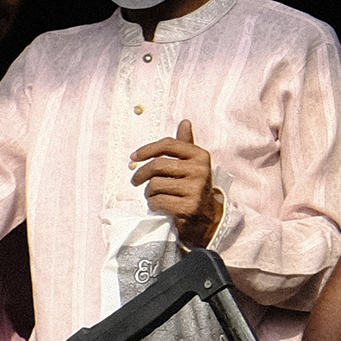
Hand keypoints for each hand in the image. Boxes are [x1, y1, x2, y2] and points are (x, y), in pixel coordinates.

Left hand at [133, 119, 220, 246]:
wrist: (207, 217)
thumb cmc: (193, 186)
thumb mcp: (192, 164)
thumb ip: (185, 144)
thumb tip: (184, 122)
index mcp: (200, 155)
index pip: (168, 145)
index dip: (147, 149)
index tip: (133, 157)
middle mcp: (200, 170)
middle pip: (157, 165)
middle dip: (141, 174)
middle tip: (135, 181)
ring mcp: (195, 189)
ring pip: (155, 184)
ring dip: (148, 192)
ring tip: (153, 195)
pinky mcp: (188, 207)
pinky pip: (158, 201)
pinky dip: (153, 204)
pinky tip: (158, 205)